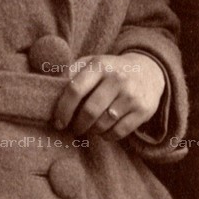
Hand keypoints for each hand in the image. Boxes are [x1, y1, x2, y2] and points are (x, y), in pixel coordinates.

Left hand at [51, 52, 166, 140]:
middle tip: (74, 129)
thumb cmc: (111, 70)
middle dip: (77, 125)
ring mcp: (131, 95)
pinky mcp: (143, 110)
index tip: (58, 122)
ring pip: (103, 124)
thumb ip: (72, 72)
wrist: (149, 70)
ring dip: (92, 131)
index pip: (75, 89)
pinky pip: (119, 132)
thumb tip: (49, 89)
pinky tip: (104, 131)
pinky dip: (107, 136)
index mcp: (100, 65)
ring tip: (89, 128)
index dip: (63, 109)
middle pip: (89, 111)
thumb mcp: (93, 63)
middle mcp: (117, 79)